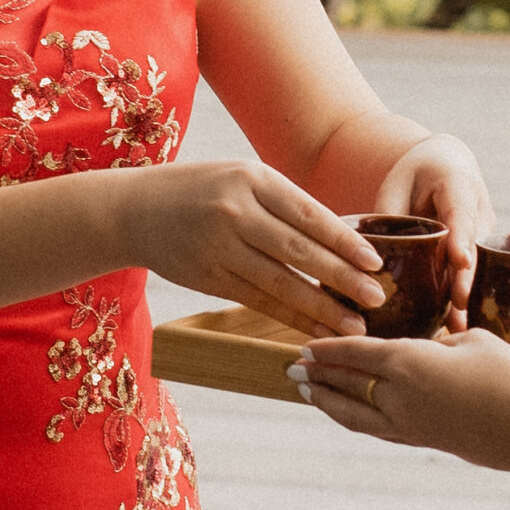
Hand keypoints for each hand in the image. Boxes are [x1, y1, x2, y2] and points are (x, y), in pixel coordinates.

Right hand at [121, 160, 387, 334]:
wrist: (134, 210)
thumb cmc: (203, 191)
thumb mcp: (244, 179)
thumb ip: (286, 205)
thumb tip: (344, 240)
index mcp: (252, 179)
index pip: (309, 214)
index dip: (344, 242)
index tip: (375, 262)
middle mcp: (235, 212)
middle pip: (298, 252)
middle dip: (341, 279)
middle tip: (376, 299)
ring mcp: (218, 247)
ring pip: (279, 283)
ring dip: (320, 309)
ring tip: (353, 326)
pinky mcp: (207, 277)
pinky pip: (256, 302)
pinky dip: (289, 318)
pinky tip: (315, 330)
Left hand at [293, 328, 509, 469]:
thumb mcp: (475, 341)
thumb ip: (443, 341)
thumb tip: (432, 348)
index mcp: (409, 362)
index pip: (356, 352)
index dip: (329, 348)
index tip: (306, 345)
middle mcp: (399, 395)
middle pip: (347, 383)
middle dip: (318, 375)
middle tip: (293, 368)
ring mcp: (407, 424)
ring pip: (354, 414)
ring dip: (328, 402)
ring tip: (308, 393)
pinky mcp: (422, 440)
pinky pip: (376, 429)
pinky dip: (355, 419)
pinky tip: (350, 415)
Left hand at [374, 134, 494, 325]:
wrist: (447, 165)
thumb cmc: (417, 173)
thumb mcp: (397, 183)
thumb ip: (388, 214)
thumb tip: (370, 254)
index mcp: (459, 185)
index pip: (462, 214)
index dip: (461, 238)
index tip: (460, 259)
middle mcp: (479, 212)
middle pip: (474, 249)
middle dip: (467, 278)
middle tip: (460, 304)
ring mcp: (481, 235)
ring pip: (476, 268)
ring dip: (468, 298)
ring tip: (460, 328)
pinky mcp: (476, 252)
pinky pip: (468, 276)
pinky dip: (461, 300)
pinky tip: (455, 329)